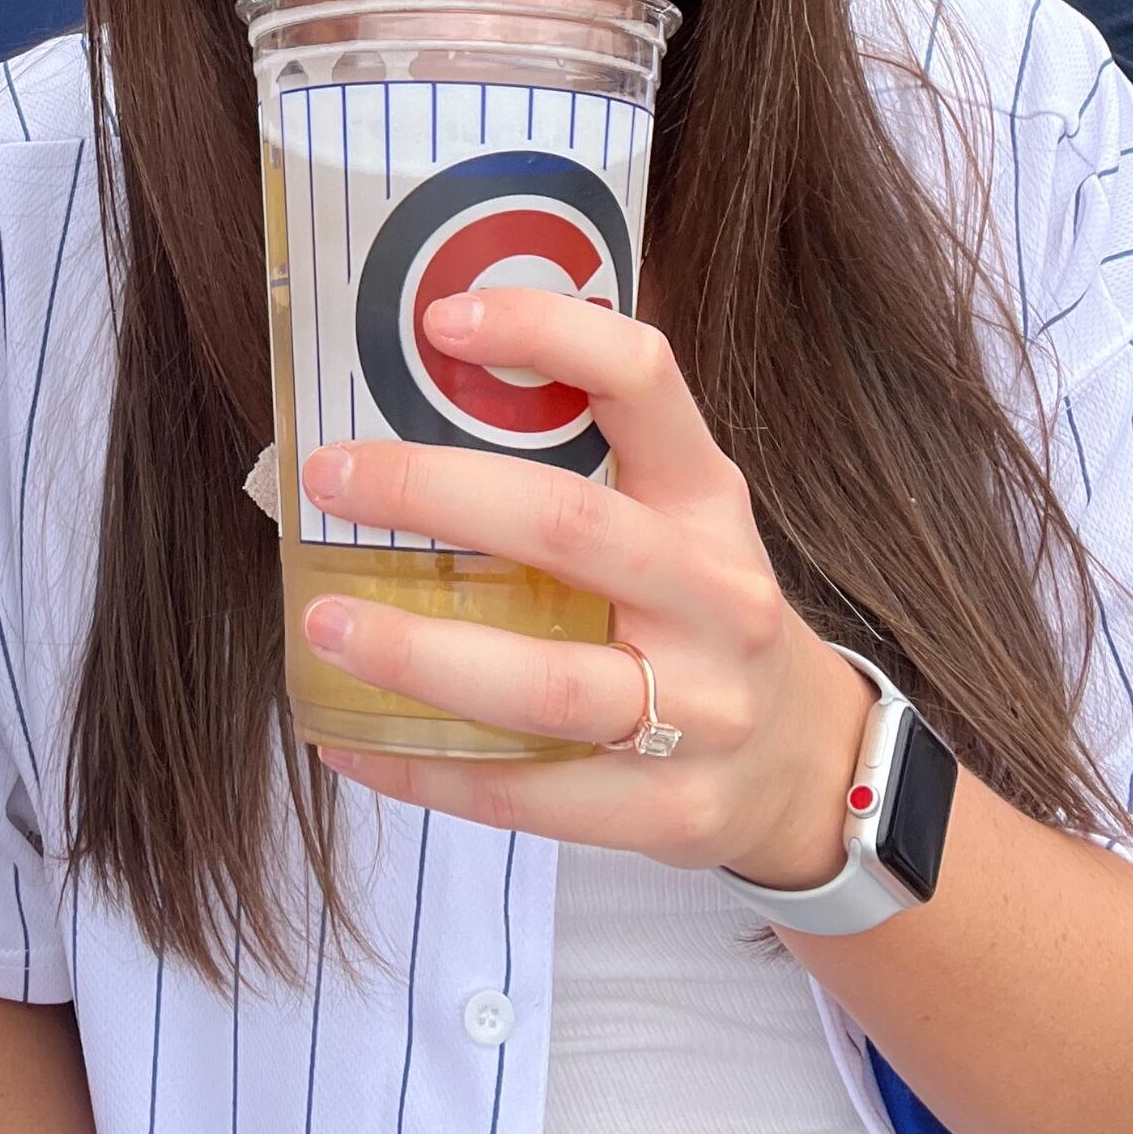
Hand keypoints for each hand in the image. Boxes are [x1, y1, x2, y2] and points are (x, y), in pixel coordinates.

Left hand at [298, 287, 874, 888]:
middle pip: (568, 525)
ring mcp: (700, 711)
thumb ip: (577, 461)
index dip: (545, 333)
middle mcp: (713, 593)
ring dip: (418, 653)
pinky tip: (346, 738)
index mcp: (706, 496)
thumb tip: (406, 394)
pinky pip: (527, 796)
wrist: (808, 761)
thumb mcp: (676, 515)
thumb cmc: (697, 610)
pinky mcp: (670, 813)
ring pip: (544, 682)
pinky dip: (424, 771)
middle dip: (434, 492)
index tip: (440, 321)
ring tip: (325, 621)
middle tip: (329, 477)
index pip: (641, 378)